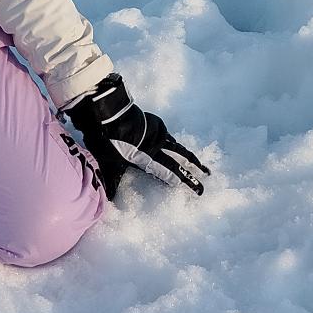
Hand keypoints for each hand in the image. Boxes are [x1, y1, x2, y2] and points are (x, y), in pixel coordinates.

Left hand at [63, 73, 208, 199]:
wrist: (110, 113)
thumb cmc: (106, 139)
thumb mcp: (107, 163)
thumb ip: (111, 181)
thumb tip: (107, 199)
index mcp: (145, 159)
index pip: (165, 172)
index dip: (177, 180)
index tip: (190, 188)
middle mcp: (156, 148)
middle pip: (178, 162)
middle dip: (192, 173)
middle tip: (205, 181)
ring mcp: (158, 135)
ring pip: (178, 149)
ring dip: (190, 158)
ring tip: (202, 166)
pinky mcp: (157, 124)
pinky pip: (168, 136)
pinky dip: (174, 143)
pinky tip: (177, 148)